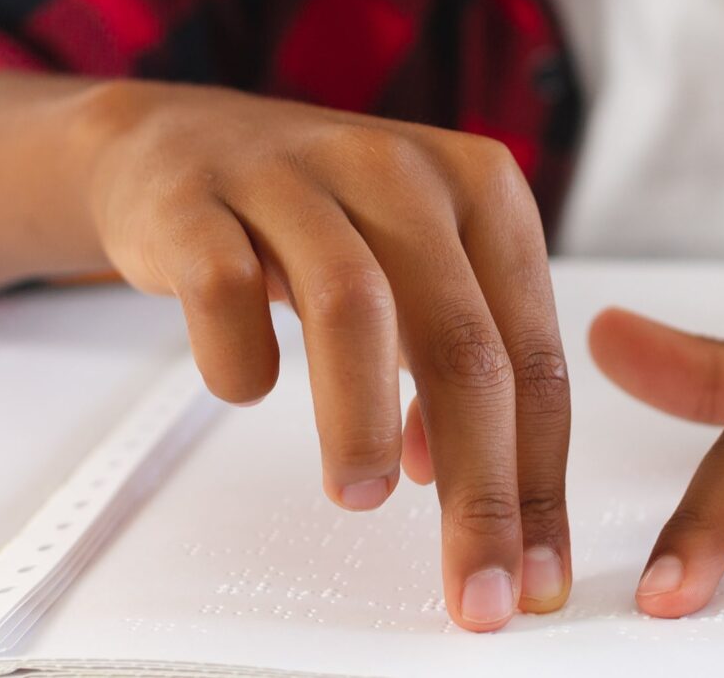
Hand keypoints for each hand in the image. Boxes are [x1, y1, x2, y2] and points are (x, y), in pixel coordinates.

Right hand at [80, 85, 568, 630]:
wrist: (182, 143)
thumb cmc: (318, 219)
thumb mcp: (416, 273)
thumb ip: (457, 364)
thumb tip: (471, 477)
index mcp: (481, 189)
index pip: (536, 353)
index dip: (541, 476)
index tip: (535, 570)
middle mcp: (399, 171)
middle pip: (465, 343)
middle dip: (480, 484)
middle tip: (474, 580)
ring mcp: (297, 178)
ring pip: (355, 304)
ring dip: (362, 420)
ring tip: (361, 497)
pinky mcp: (201, 201)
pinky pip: (225, 288)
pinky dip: (241, 359)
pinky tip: (251, 387)